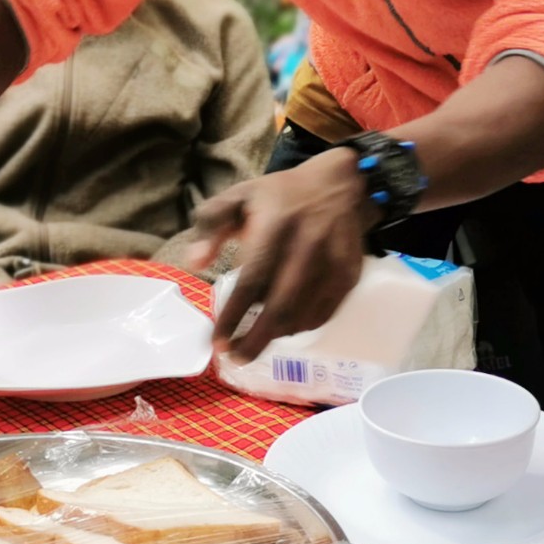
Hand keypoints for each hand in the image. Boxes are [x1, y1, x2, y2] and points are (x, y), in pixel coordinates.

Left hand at [194, 151, 378, 359]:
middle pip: (280, 307)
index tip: (218, 341)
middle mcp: (308, 246)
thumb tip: (194, 262)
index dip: (234, 315)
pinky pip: (323, 314)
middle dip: (255, 340)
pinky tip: (283, 326)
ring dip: (276, 336)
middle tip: (235, 357)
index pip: (252, 280)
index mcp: (276, 226)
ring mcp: (333, 263)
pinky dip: (300, 326)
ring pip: (302, 315)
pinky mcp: (349, 275)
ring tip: (254, 342)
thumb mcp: (238, 197)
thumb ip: (210, 226)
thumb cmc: (280, 195)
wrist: (339, 185)